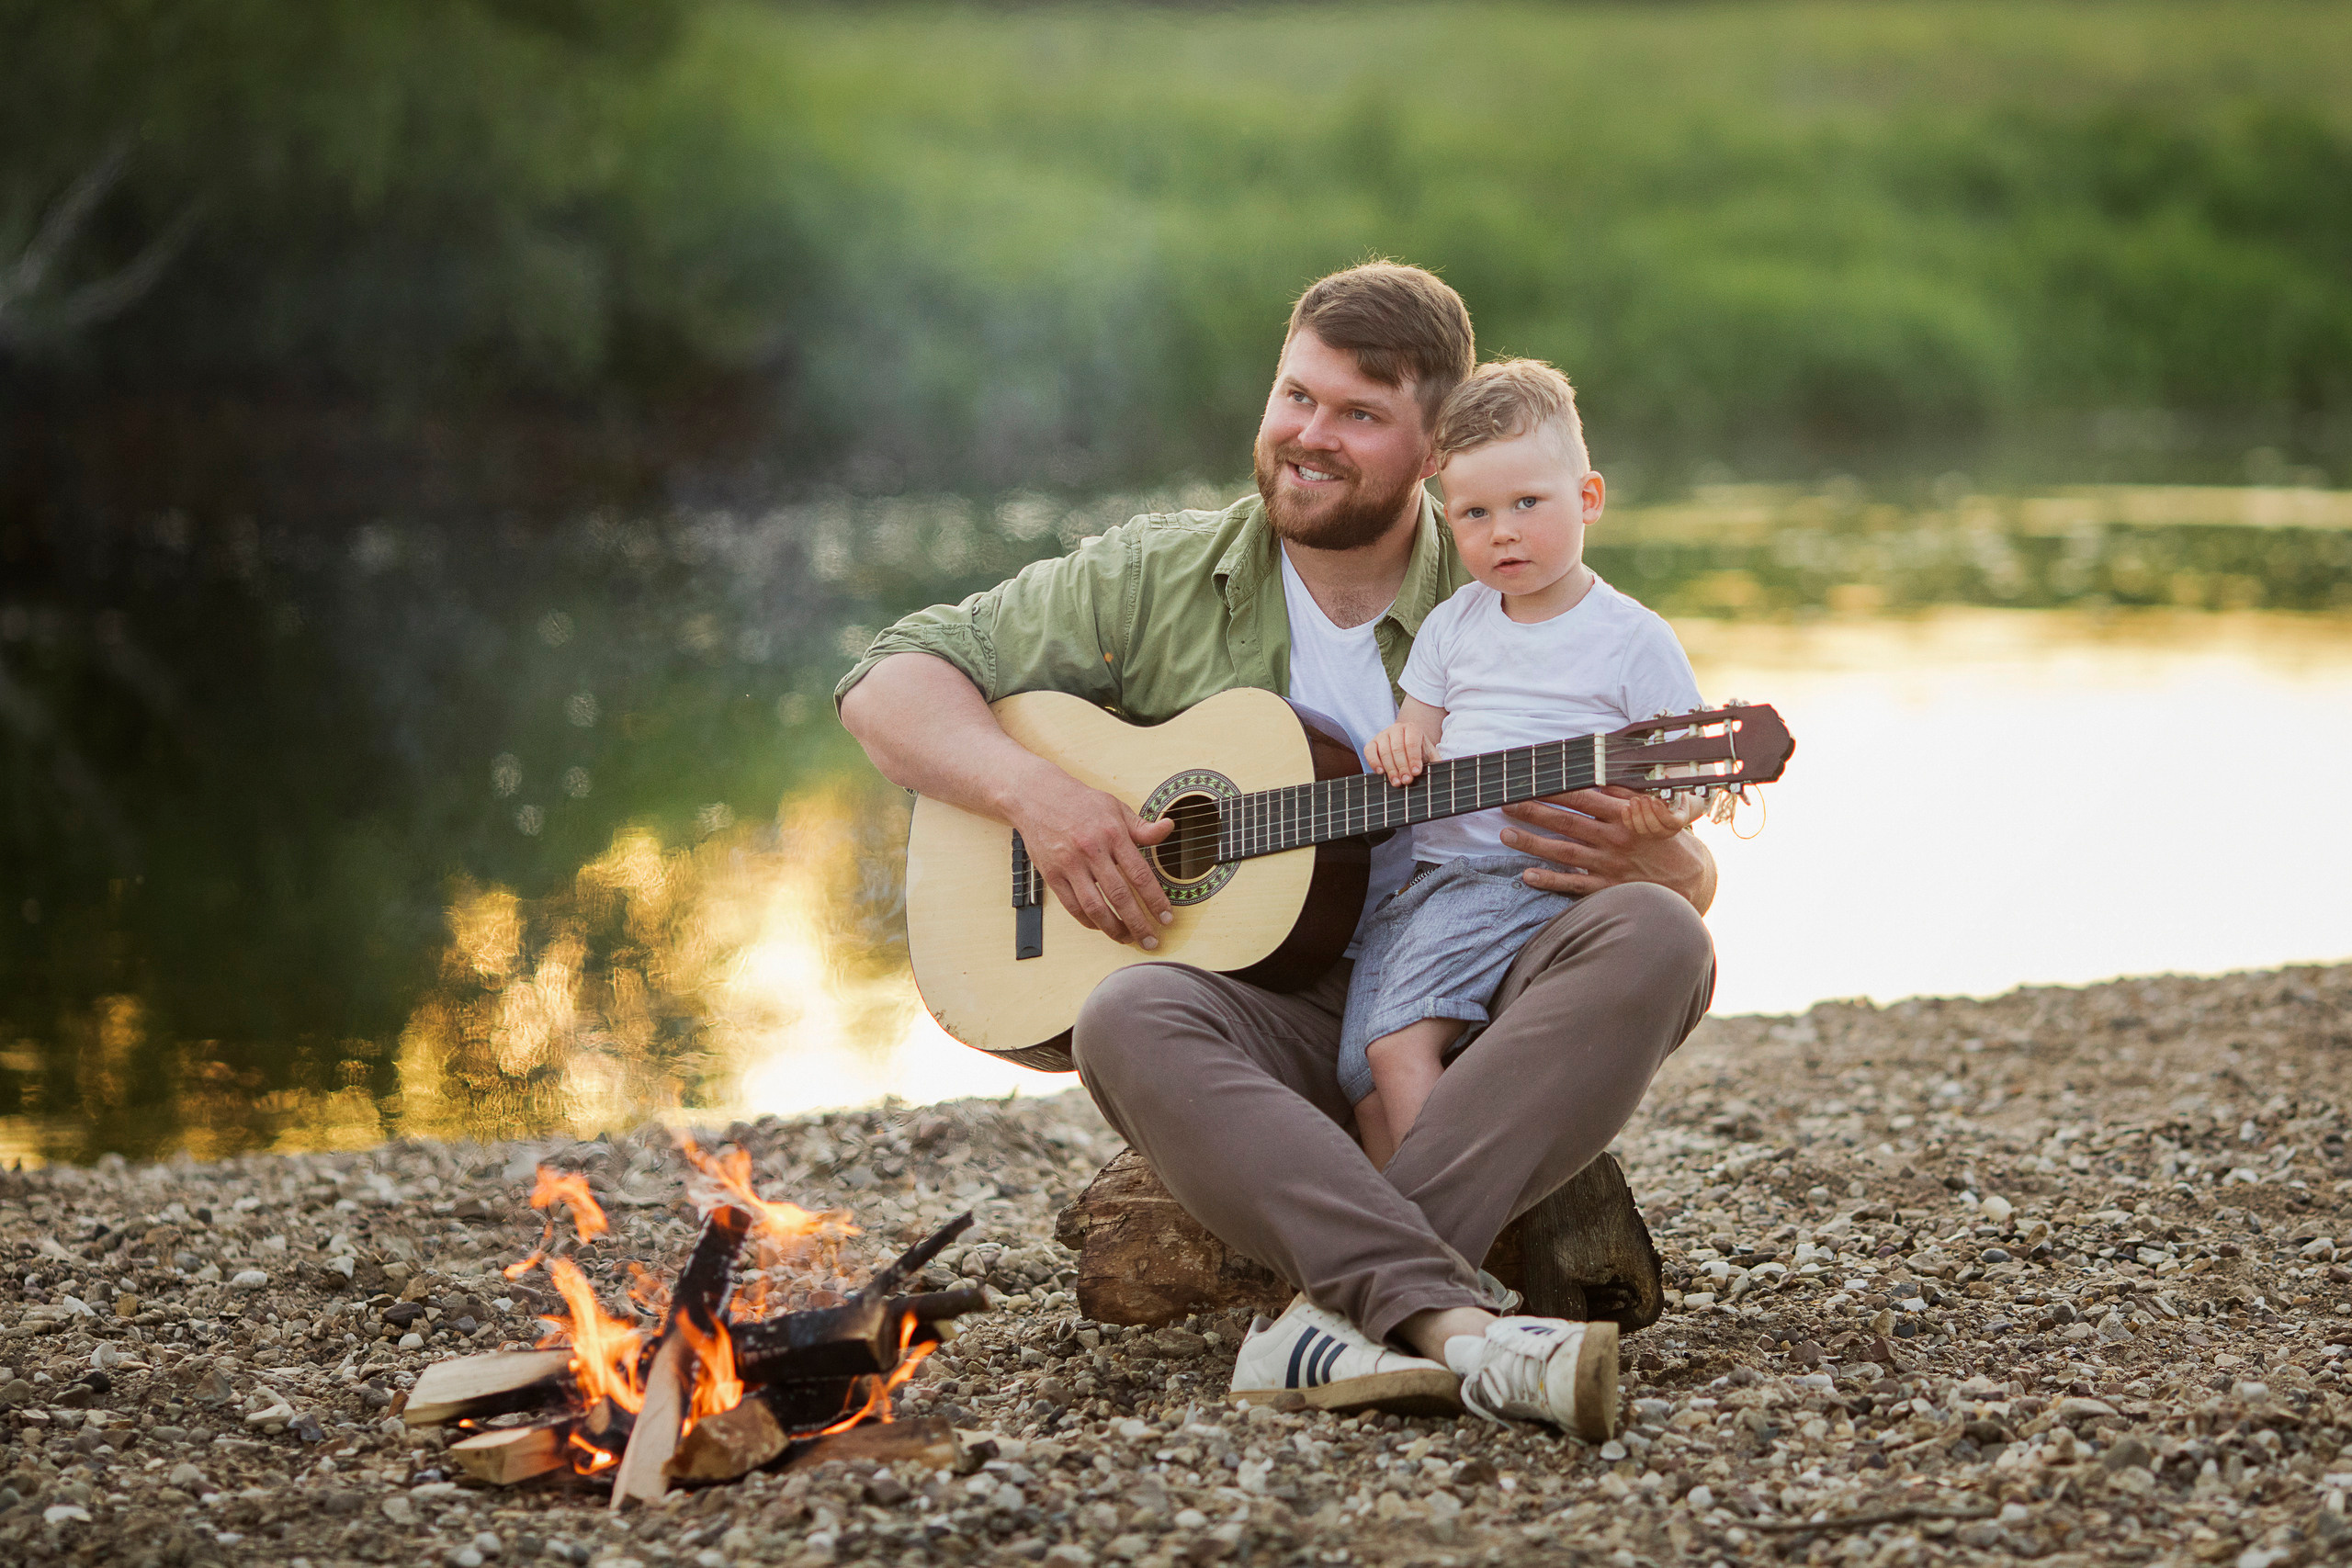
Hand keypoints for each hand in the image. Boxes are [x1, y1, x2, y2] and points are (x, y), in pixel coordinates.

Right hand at [1007, 767, 1175, 946]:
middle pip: (1119, 896)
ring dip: (1114, 928)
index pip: (1139, 874)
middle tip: (1151, 940)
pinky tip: (1102, 926)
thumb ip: (1142, 826)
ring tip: (1128, 939)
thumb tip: (1168, 827)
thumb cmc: (1080, 803)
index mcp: (1112, 834)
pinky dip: (1089, 921)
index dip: (1155, 900)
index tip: (1166, 917)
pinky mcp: (1052, 875)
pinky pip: (1072, 906)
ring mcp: (1069, 864)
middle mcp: (1091, 850)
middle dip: (1139, 923)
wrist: (1036, 796)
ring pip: (1095, 907)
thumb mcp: (1115, 807)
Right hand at [1364, 722, 1435, 785]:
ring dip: (1390, 769)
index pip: (1411, 743)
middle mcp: (1396, 729)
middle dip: (1402, 766)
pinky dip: (1373, 762)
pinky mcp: (1371, 743)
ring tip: (1396, 782)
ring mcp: (1382, 735)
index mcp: (1412, 729)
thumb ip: (1436, 761)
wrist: (1404, 744)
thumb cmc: (1419, 752)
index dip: (1413, 758)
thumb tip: (1444, 770)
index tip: (1416, 772)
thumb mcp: (1429, 755)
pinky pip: (1369, 751)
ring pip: (1384, 751)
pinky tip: (1381, 772)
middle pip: (1397, 748)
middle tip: (1407, 781)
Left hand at [1499, 785, 1714, 909]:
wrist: (1693, 879)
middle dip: (1533, 811)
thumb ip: (1625, 792)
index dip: (1553, 789)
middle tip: (1504, 802)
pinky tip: (1526, 876)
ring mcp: (1609, 865)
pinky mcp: (1608, 889)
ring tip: (1505, 834)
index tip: (1529, 780)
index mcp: (1626, 815)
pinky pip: (1574, 885)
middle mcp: (1614, 839)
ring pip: (1564, 852)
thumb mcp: (1655, 809)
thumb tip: (1598, 772)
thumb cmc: (1669, 838)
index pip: (1582, 797)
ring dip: (1532, 843)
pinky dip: (1550, 881)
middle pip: (1566, 822)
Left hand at [1618, 789, 1693, 840]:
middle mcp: (1666, 831)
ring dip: (1636, 814)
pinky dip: (1627, 818)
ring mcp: (1653, 834)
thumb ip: (1670, 787)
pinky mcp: (1641, 832)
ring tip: (1634, 800)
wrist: (1670, 809)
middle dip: (1647, 811)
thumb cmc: (1673, 800)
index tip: (1655, 801)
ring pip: (1642, 829)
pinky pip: (1632, 828)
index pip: (1671, 821)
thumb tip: (1663, 776)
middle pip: (1655, 827)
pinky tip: (1626, 807)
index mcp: (1678, 821)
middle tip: (1644, 798)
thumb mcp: (1676, 792)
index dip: (1662, 813)